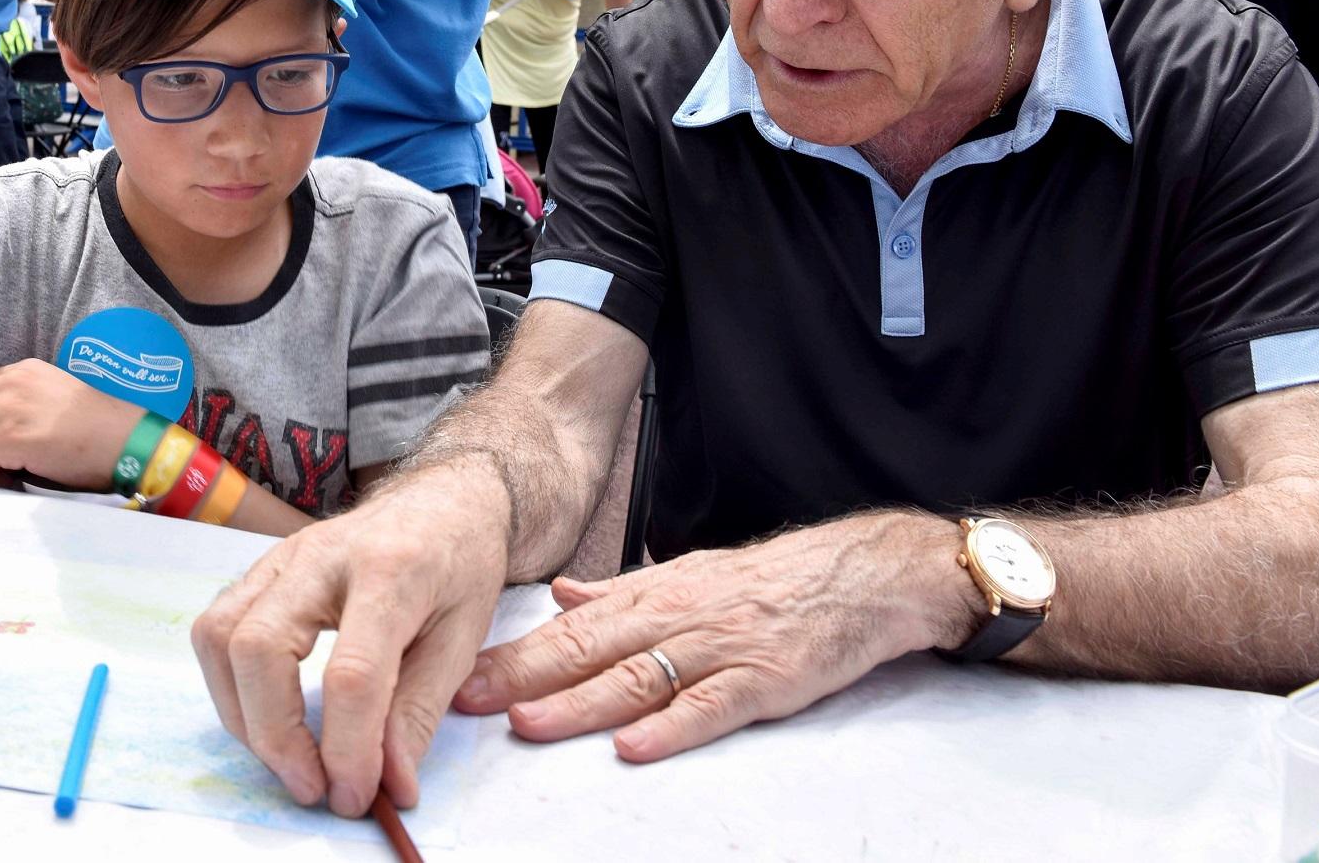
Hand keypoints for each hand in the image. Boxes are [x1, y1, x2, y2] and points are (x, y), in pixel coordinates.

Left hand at [0, 358, 141, 490]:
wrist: (128, 441)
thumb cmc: (101, 427)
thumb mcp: (56, 396)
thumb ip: (23, 401)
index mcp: (24, 370)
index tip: (0, 443)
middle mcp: (14, 383)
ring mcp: (11, 409)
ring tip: (5, 471)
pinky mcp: (12, 438)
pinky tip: (12, 479)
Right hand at [190, 460, 509, 816]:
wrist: (442, 498)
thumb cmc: (460, 563)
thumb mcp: (464, 636)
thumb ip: (421, 711)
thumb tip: (389, 785)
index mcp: (392, 569)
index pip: (352, 672)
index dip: (348, 749)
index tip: (356, 796)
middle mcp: (324, 555)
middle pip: (260, 648)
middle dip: (275, 737)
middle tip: (314, 786)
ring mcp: (284, 555)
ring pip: (221, 636)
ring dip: (242, 714)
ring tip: (289, 756)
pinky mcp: (264, 567)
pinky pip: (217, 627)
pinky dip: (231, 683)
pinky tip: (269, 712)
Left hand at [453, 514, 981, 762]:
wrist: (856, 574)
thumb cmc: (768, 580)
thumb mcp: (688, 573)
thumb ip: (621, 592)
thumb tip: (561, 596)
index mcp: (655, 595)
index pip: (571, 627)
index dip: (515, 653)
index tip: (462, 673)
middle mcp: (677, 617)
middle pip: (590, 650)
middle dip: (524, 676)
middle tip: (469, 698)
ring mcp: (719, 649)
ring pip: (638, 678)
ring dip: (579, 703)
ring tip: (529, 722)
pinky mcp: (762, 679)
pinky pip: (710, 706)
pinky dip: (670, 727)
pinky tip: (634, 745)